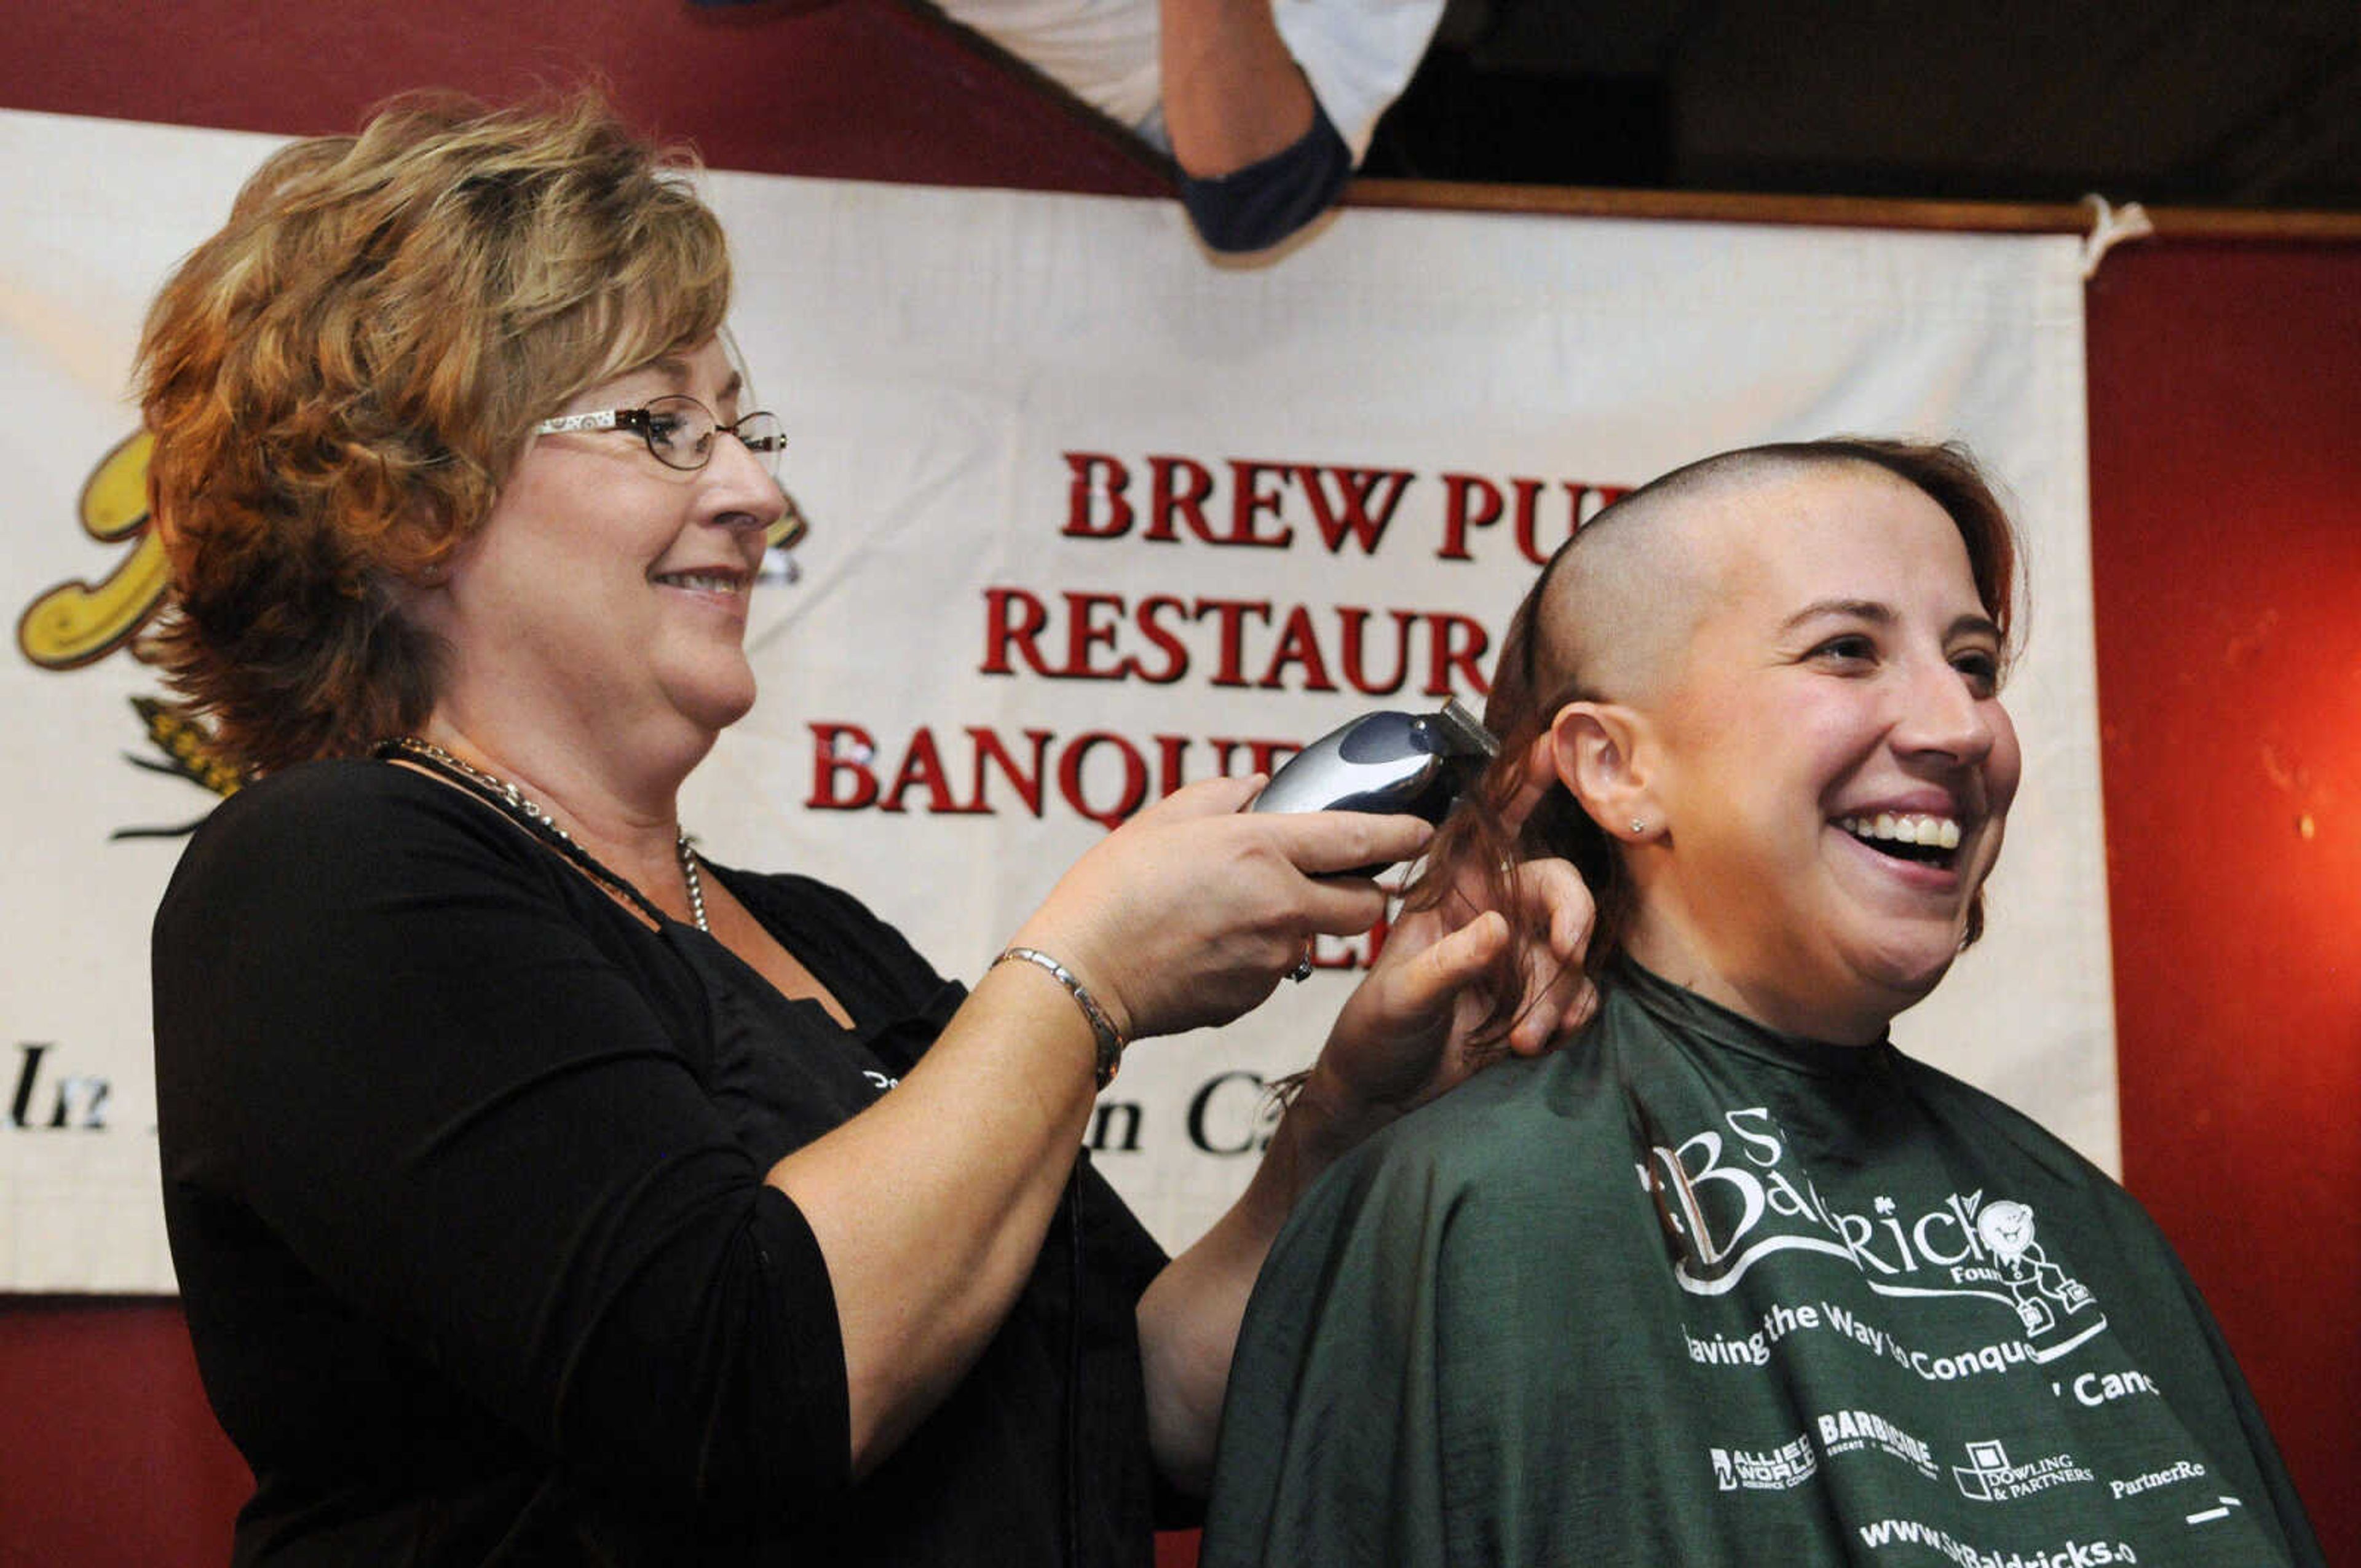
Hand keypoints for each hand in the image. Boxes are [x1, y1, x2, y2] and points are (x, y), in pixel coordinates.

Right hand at [1010, 775, 1433, 1042]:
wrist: (1080, 975)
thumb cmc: (1111, 891)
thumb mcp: (1165, 819)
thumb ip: (1225, 795)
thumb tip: (1260, 789)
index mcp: (1261, 849)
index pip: (1364, 839)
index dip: (1405, 833)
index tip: (1423, 830)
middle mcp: (1281, 905)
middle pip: (1368, 904)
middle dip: (1364, 889)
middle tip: (1334, 876)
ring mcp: (1272, 958)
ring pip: (1317, 938)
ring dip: (1300, 922)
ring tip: (1237, 911)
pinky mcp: (1255, 998)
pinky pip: (1278, 970)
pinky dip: (1261, 955)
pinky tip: (1213, 945)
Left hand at [1306, 739, 1595, 1122]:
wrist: (1382, 1093)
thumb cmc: (1376, 1031)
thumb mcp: (1400, 997)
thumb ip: (1448, 963)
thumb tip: (1498, 930)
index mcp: (1452, 891)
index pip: (1492, 827)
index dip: (1525, 784)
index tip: (1553, 746)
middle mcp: (1493, 912)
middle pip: (1558, 887)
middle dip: (1571, 917)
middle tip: (1565, 953)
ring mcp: (1520, 955)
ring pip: (1574, 950)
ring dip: (1560, 993)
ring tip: (1523, 1038)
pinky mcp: (1538, 996)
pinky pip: (1580, 994)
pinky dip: (1569, 1016)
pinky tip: (1536, 1042)